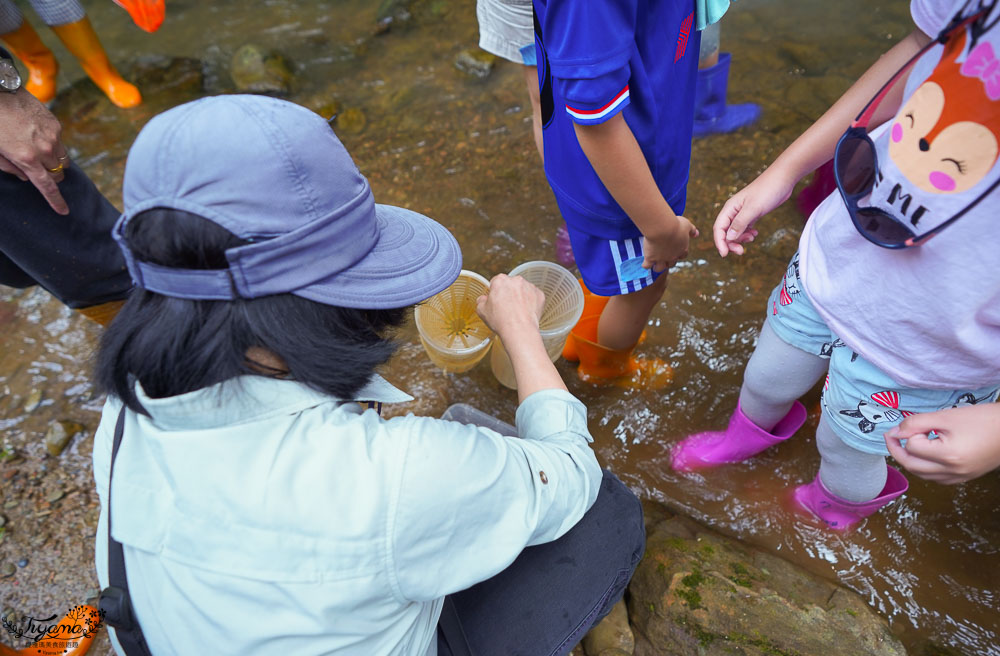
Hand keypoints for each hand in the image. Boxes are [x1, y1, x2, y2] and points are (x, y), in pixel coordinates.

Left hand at [0, 88, 69, 214]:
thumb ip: (9, 167)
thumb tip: (25, 176)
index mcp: (26, 159)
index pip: (47, 187)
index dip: (55, 201)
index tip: (63, 210)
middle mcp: (44, 150)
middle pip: (58, 174)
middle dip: (50, 175)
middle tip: (39, 169)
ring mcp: (53, 137)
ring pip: (62, 160)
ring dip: (54, 161)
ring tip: (39, 151)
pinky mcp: (56, 125)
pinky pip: (60, 143)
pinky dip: (52, 144)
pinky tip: (37, 134)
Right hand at [475, 274, 544, 338]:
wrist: (519, 330)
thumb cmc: (501, 321)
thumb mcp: (482, 311)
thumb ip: (481, 301)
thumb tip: (483, 299)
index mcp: (501, 281)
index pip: (496, 282)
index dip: (495, 292)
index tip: (496, 300)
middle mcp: (516, 280)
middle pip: (511, 284)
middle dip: (509, 293)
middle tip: (507, 307)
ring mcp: (529, 287)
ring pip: (523, 290)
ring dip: (521, 297)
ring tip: (517, 312)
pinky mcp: (540, 294)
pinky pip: (534, 296)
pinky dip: (531, 302)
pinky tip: (525, 312)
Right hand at [642, 215, 698, 272]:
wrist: (663, 228)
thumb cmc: (675, 225)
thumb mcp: (686, 224)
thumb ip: (692, 230)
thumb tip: (697, 234)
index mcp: (682, 249)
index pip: (683, 256)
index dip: (679, 254)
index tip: (675, 250)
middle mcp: (672, 256)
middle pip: (671, 264)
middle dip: (668, 261)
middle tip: (663, 257)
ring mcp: (661, 259)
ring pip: (659, 268)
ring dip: (657, 266)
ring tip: (653, 263)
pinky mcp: (650, 258)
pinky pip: (646, 266)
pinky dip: (645, 265)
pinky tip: (644, 261)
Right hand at [713, 166, 795, 256]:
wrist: (782, 180)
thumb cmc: (767, 190)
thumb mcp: (753, 209)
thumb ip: (740, 224)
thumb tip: (728, 238)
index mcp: (729, 208)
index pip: (719, 228)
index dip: (720, 242)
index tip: (725, 254)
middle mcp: (733, 211)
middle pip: (726, 232)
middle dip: (731, 243)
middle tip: (741, 251)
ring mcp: (742, 213)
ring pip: (735, 232)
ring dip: (740, 239)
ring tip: (751, 239)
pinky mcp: (752, 214)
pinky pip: (744, 228)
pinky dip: (748, 234)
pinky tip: (755, 234)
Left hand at [884, 404, 999, 484]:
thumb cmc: (982, 419)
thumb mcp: (945, 416)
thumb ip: (917, 423)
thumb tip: (896, 432)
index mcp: (948, 456)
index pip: (912, 447)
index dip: (906, 433)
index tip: (909, 424)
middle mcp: (952, 472)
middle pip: (912, 466)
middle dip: (897, 450)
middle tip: (892, 436)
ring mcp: (959, 477)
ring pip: (922, 474)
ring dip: (910, 460)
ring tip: (908, 443)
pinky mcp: (965, 478)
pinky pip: (936, 478)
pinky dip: (925, 468)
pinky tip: (925, 455)